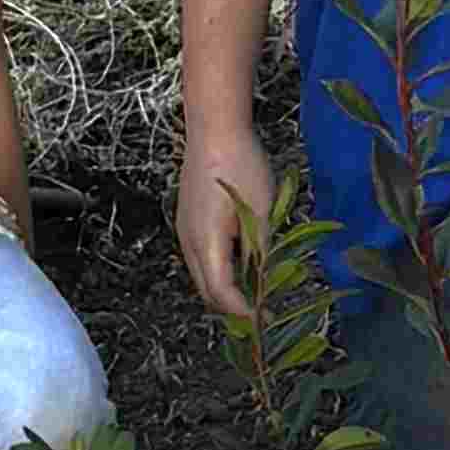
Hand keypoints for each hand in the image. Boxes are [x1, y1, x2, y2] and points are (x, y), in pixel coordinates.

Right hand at [177, 125, 278, 323]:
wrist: (214, 130)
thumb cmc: (242, 166)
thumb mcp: (260, 212)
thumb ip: (260, 251)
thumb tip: (264, 282)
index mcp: (206, 243)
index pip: (222, 293)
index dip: (243, 311)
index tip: (264, 319)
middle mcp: (188, 242)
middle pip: (207, 290)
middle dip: (232, 307)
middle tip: (261, 312)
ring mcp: (184, 230)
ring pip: (202, 274)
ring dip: (225, 288)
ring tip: (255, 290)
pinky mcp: (188, 220)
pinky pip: (201, 256)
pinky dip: (219, 268)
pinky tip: (242, 261)